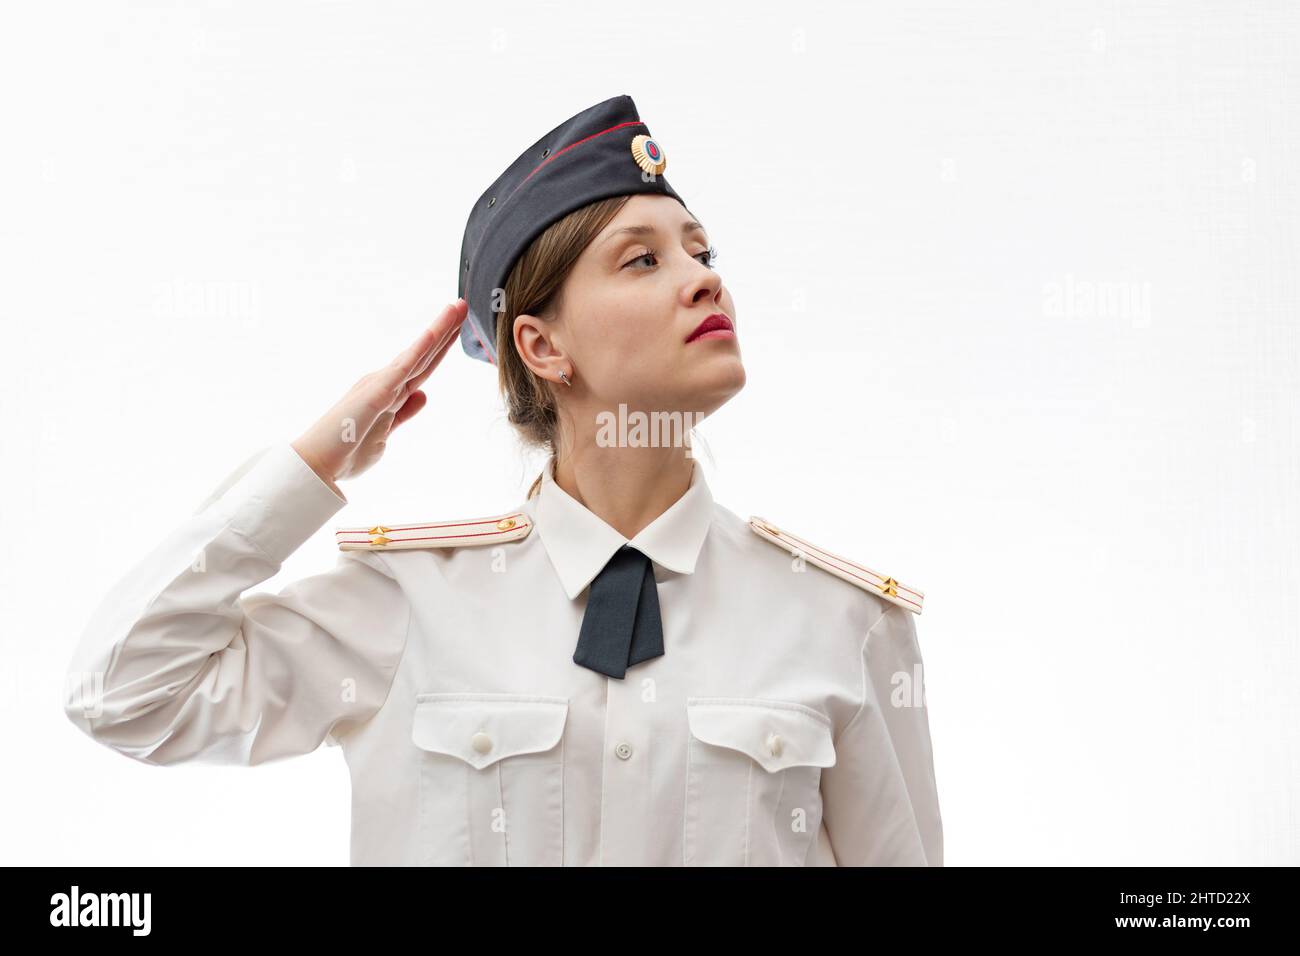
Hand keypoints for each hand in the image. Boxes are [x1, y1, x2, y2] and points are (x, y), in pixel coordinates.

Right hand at [292, 299, 467, 487]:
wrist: (316, 465)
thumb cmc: (346, 451)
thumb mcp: (386, 431)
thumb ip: (404, 412)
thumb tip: (424, 395)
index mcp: (389, 392)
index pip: (422, 366)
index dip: (441, 347)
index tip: (458, 327)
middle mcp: (385, 383)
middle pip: (424, 354)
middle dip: (445, 329)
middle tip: (462, 304)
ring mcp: (380, 385)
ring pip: (417, 353)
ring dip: (438, 329)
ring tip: (457, 307)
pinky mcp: (376, 392)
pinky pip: (402, 368)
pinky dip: (419, 350)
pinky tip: (435, 333)